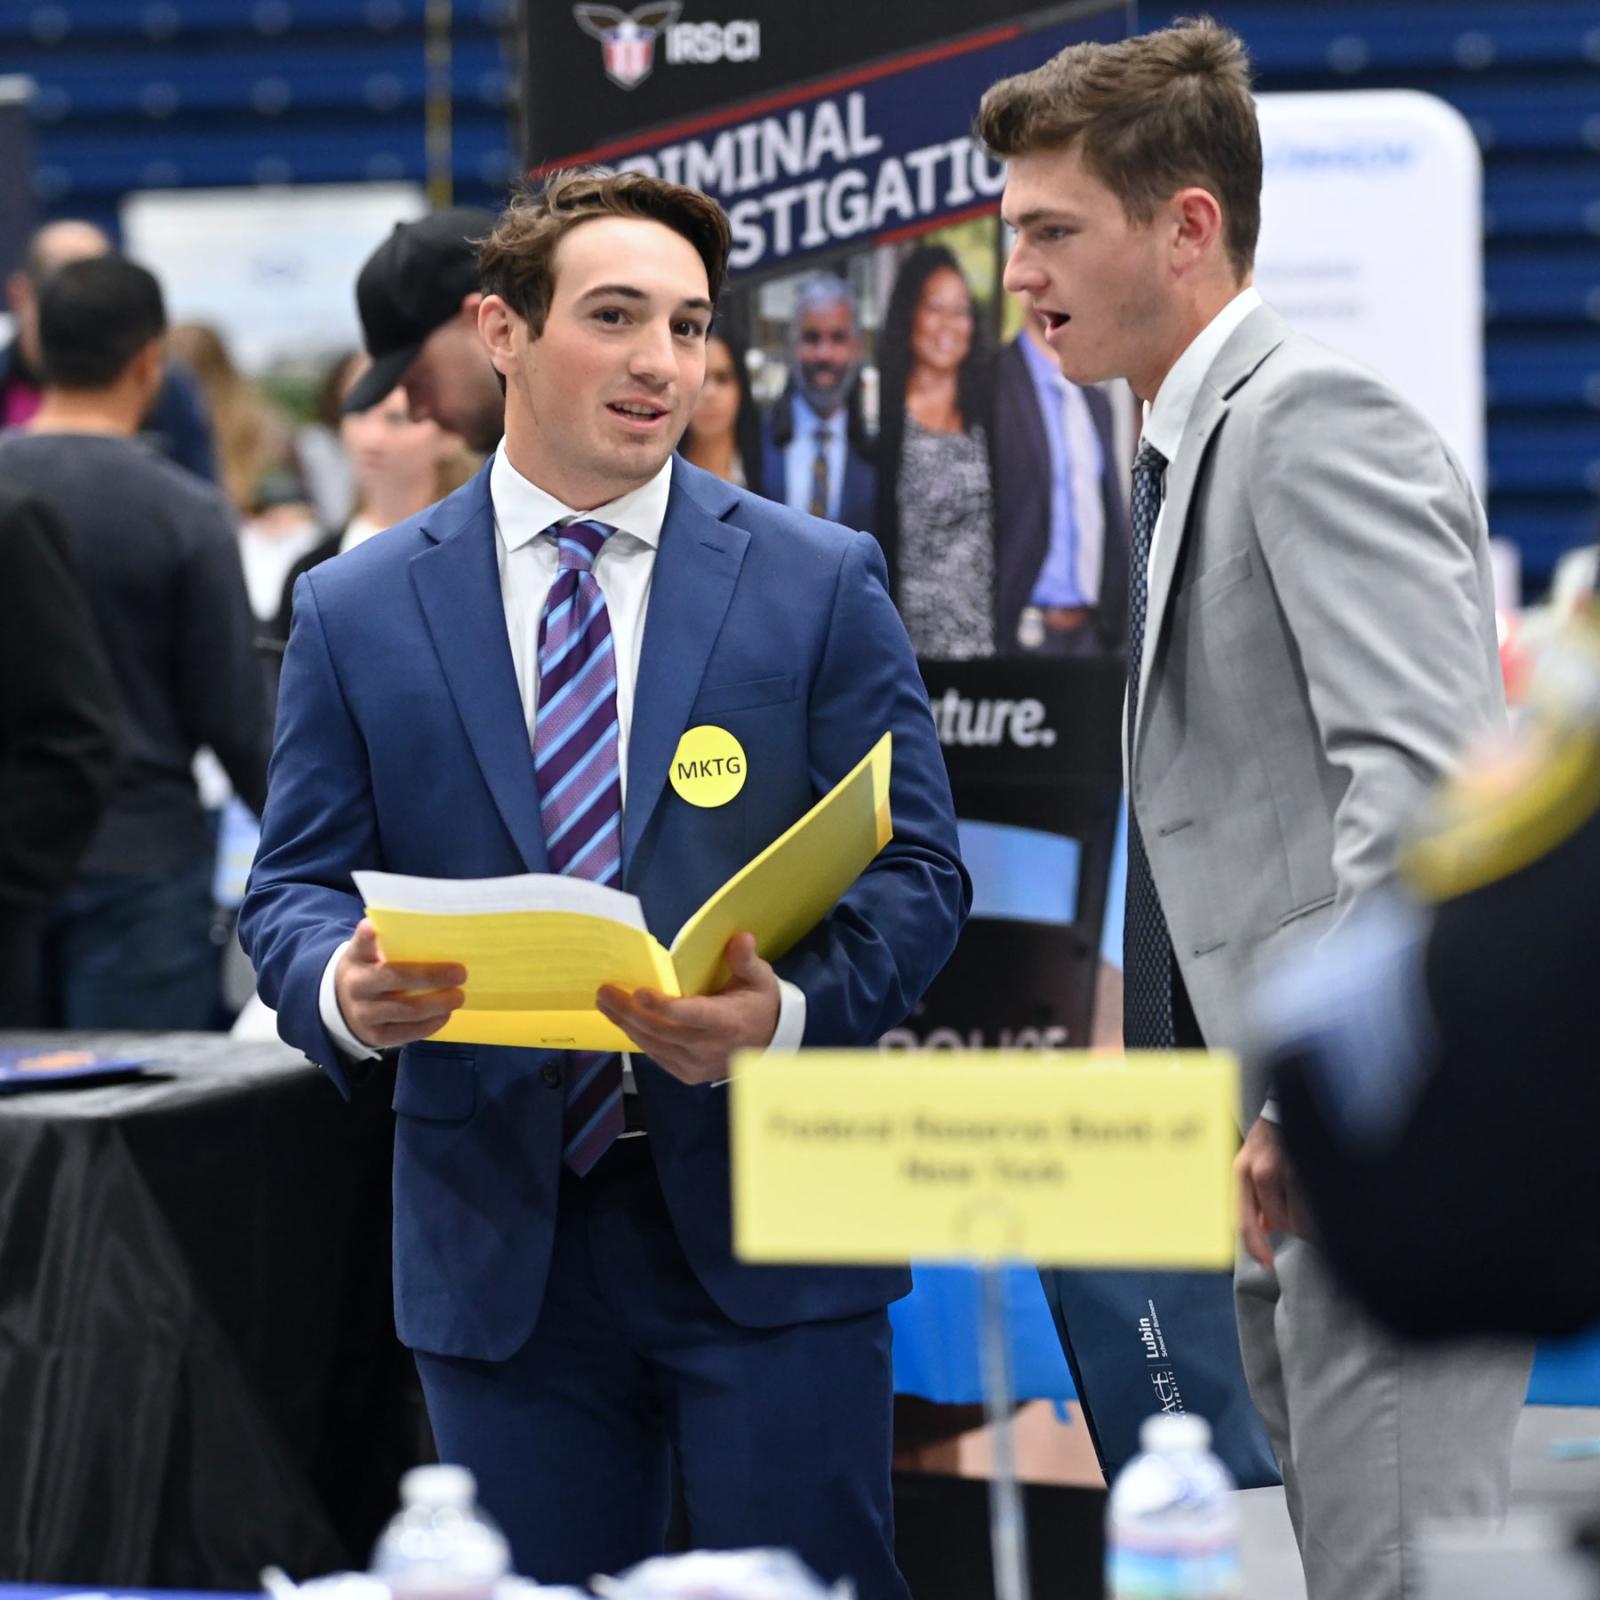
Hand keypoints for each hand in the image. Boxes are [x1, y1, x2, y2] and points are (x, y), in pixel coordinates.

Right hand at [334, 919, 466, 1049]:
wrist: (345, 1005)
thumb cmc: (371, 969)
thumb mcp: (370, 952)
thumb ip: (390, 941)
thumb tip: (435, 929)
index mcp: (357, 958)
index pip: (361, 945)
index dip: (367, 936)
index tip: (374, 927)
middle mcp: (357, 985)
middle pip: (394, 978)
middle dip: (430, 975)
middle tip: (460, 973)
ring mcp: (364, 1014)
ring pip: (406, 1009)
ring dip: (437, 1004)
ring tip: (458, 997)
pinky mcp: (375, 1036)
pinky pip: (407, 1032)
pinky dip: (431, 1024)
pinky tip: (445, 1014)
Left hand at [595, 931, 780, 1085]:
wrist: (770, 1043)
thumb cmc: (760, 1004)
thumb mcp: (761, 978)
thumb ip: (746, 960)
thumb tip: (740, 938)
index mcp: (726, 1022)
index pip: (690, 1015)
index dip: (663, 1006)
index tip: (639, 991)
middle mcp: (708, 1048)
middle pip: (661, 1031)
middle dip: (629, 1012)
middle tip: (605, 992)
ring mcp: (695, 1065)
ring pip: (653, 1045)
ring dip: (626, 1023)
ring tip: (605, 1002)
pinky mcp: (686, 1074)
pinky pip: (656, 1055)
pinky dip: (638, 1037)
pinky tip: (623, 1019)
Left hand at [1234, 1116, 1315, 1266]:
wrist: (1294, 1099)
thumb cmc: (1273, 1135)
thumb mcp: (1252, 1161)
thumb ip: (1254, 1196)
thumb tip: (1264, 1228)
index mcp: (1243, 1171)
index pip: (1244, 1221)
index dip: (1255, 1246)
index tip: (1266, 1262)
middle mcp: (1263, 1170)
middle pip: (1279, 1224)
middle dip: (1289, 1222)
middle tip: (1297, 1204)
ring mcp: (1290, 1168)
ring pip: (1302, 1219)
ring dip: (1307, 1216)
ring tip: (1311, 1193)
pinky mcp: (1314, 1166)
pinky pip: (1321, 1208)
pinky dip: (1323, 1209)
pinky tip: (1323, 1191)